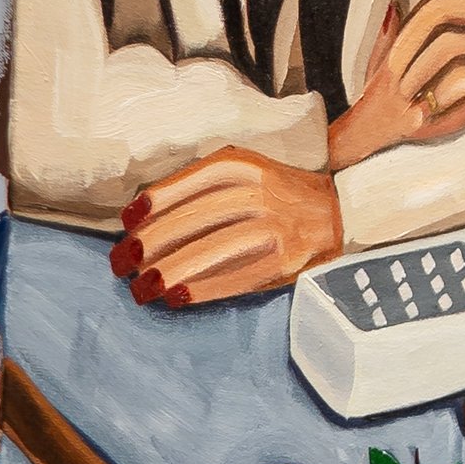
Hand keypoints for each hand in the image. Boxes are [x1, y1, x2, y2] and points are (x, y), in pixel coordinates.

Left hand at [111, 150, 342, 304]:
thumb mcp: (243, 173)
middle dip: (148, 246)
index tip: (126, 227)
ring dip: (169, 272)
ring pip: (209, 250)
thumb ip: (201, 188)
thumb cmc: (279, 197)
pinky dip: (203, 289)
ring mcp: (275, 226)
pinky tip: (178, 297)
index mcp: (239, 165)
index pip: (180, 186)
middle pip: (189, 221)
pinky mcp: (287, 260)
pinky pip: (236, 276)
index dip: (147, 209)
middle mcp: (256, 192)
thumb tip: (142, 220)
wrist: (342, 210)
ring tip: (142, 289)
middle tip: (121, 265)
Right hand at [330, 0, 464, 167]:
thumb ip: (392, 32)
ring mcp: (415, 105)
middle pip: (445, 47)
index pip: (426, 18)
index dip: (456, 4)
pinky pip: (462, 111)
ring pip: (454, 80)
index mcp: (394, 53)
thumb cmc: (380, 91)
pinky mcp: (430, 129)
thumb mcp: (380, 58)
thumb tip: (395, 1)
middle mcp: (402, 79)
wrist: (365, 133)